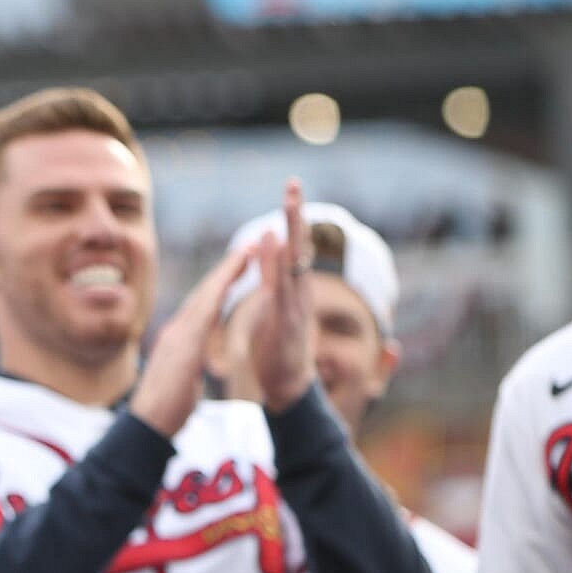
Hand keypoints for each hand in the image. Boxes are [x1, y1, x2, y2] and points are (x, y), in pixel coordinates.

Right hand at [129, 247, 258, 438]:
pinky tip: (230, 278)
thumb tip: (189, 359)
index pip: (205, 305)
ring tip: (246, 252)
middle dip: (228, 268)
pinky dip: (218, 292)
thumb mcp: (182, 379)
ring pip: (205, 294)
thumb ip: (187, 362)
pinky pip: (205, 311)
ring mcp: (178, 334)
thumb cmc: (165, 410)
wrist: (147, 424)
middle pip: (205, 292)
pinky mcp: (183, 343)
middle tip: (249, 247)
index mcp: (180, 339)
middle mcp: (177, 330)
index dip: (222, 284)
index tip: (240, 267)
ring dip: (226, 271)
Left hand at [243, 179, 319, 410]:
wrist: (288, 388)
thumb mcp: (278, 311)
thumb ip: (277, 284)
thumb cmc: (281, 350)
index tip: (291, 190)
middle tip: (293, 184)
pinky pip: (280, 288)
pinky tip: (274, 242)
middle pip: (298, 247)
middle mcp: (298, 293)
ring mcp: (294, 307)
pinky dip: (277, 264)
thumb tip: (273, 258)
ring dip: (291, 232)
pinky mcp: (285, 322)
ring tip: (290, 203)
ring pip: (293, 263)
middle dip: (296, 215)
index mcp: (294, 289)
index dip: (292, 220)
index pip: (293, 248)